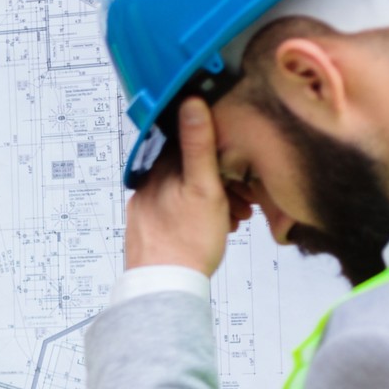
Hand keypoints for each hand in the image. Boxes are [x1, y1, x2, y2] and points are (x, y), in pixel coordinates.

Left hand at [124, 99, 238, 275]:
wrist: (164, 286)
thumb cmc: (187, 240)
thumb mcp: (203, 187)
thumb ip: (198, 144)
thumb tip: (191, 102)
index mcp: (159, 171)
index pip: (190, 146)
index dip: (221, 154)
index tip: (238, 169)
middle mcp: (147, 187)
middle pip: (190, 171)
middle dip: (221, 182)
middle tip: (243, 201)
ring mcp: (145, 209)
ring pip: (186, 194)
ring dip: (214, 202)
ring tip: (233, 218)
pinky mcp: (147, 230)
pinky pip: (177, 214)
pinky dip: (198, 217)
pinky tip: (214, 229)